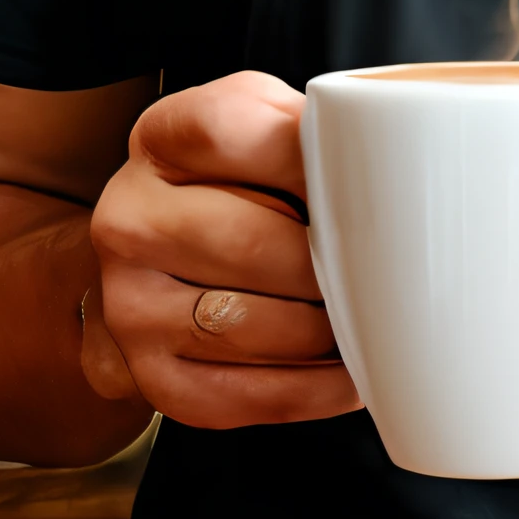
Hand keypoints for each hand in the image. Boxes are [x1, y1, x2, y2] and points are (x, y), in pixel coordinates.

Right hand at [84, 71, 363, 430]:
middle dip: (329, 261)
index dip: (304, 159)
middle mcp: (128, 221)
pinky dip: (315, 388)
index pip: (224, 133)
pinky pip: (249, 395)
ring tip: (367, 316)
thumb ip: (314, 128)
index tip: (362, 180)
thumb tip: (390, 162)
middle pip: (249, 243)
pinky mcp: (153, 376)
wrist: (166, 248)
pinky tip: (345, 368)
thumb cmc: (241, 179)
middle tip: (382, 266)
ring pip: (252, 326)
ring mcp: (131, 304)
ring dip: (326, 329)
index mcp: (160, 140)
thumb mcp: (267, 122)